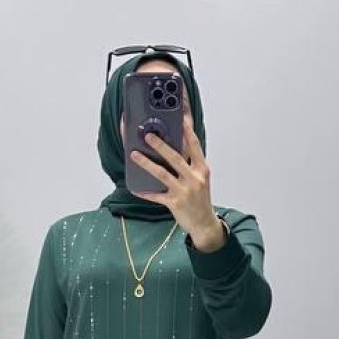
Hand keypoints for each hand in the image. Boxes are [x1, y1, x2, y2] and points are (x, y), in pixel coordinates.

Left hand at [129, 114, 223, 249]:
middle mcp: (194, 178)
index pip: (194, 144)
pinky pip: (156, 196)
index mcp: (201, 168)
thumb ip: (189, 163)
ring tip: (134, 154)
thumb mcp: (200, 178)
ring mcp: (184, 191)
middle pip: (175, 157)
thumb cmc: (200, 198)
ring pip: (163, 174)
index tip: (180, 115)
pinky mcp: (175, 203)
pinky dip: (145, 192)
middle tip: (147, 135)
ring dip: (147, 163)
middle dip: (161, 145)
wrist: (205, 224)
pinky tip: (134, 188)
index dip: (187, 128)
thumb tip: (172, 146)